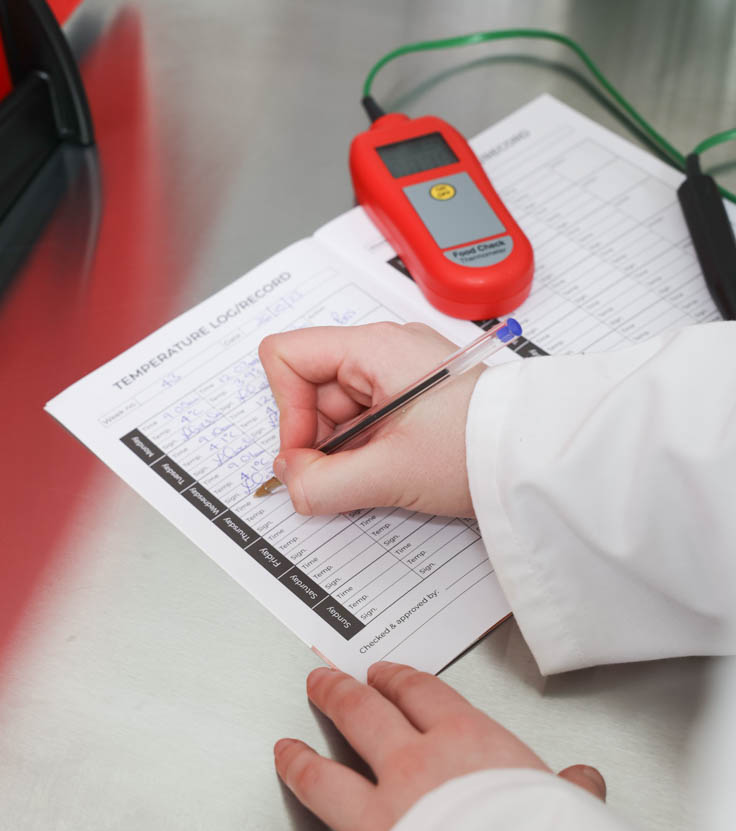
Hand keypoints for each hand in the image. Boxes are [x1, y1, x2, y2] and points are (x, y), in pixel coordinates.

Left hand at [243, 663, 605, 830]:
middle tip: (322, 680)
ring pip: (323, 777)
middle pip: (362, 716)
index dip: (399, 678)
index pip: (423, 693)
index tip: (387, 671)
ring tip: (283, 751)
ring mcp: (379, 820)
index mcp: (466, 743)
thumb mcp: (572, 809)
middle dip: (338, 694)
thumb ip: (570, 792)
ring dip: (298, 762)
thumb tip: (584, 782)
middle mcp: (413, 770)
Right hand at [258, 322, 478, 517]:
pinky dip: (367, 450)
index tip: (308, 454)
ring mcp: (399, 372)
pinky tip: (394, 470)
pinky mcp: (414, 396)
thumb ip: (322, 483)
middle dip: (320, 439)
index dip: (287, 410)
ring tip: (384, 473)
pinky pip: (366, 419)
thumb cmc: (479, 449)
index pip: (288, 356)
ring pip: (337, 409)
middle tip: (351, 475)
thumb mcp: (391, 474)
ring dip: (346, 450)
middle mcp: (383, 350)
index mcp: (373, 348)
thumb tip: (287, 480)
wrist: (543, 458)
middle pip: (311, 388)